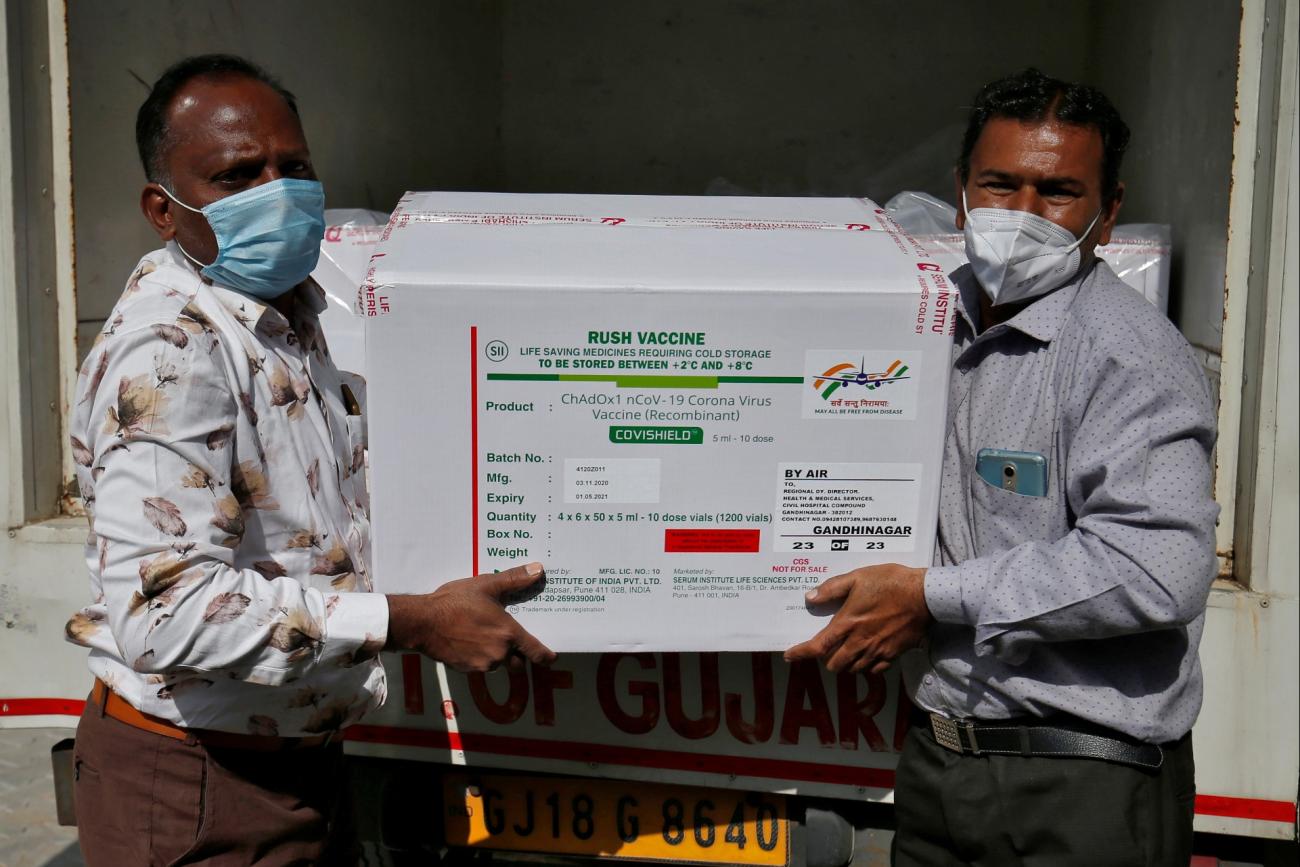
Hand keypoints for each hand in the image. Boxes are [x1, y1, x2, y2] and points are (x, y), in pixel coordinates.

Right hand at [386, 562, 556, 672]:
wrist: (422, 622)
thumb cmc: (455, 602)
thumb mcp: (486, 585)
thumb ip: (514, 579)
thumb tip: (537, 569)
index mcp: (508, 634)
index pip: (536, 652)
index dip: (546, 657)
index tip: (552, 658)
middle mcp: (499, 654)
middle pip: (518, 663)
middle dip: (519, 655)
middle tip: (514, 642)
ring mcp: (482, 664)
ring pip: (498, 664)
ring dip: (498, 655)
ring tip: (487, 636)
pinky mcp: (466, 669)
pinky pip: (480, 665)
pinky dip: (480, 656)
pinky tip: (470, 640)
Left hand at [784, 563, 930, 673]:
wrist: (924, 595)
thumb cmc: (890, 582)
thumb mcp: (857, 577)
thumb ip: (832, 589)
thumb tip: (810, 598)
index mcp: (848, 623)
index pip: (818, 646)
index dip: (801, 653)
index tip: (789, 656)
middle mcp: (859, 642)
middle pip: (834, 664)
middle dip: (826, 658)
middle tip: (828, 646)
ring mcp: (877, 651)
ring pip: (853, 669)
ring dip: (845, 663)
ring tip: (846, 650)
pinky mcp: (893, 655)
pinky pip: (873, 670)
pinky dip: (865, 666)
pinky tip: (866, 654)